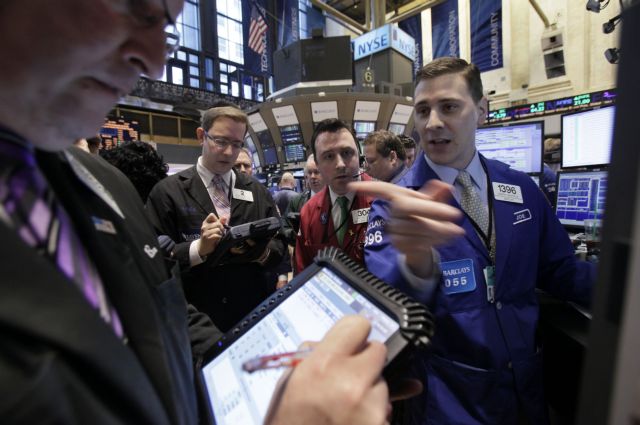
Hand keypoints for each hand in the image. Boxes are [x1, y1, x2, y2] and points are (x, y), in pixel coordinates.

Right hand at [198, 213, 227, 256]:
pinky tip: (217, 239)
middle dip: (221, 228)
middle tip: (220, 233)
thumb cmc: (210, 236)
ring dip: (220, 234)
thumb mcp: (213, 228)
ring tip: (218, 236)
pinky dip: (219, 238)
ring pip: (218, 229)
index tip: (217, 225)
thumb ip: (219, 222)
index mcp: (205, 222)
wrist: (203, 247)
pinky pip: (217, 235)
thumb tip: (225, 217)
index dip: (217, 219)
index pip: (211, 215)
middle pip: (218, 223)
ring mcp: (205, 232)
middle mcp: (204, 226)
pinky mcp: (207, 238)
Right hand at [265, 316, 389, 424]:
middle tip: (350, 377)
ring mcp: (370, 407)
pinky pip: (385, 410)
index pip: (358, 326)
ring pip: (383, 383)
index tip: (351, 343)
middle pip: (378, 351)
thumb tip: (333, 342)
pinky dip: (373, 416)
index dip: (354, 334)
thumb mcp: (290, 382)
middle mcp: (351, 381)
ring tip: (345, 410)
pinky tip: (353, 423)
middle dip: (366, 362)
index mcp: (324, 364)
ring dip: (370, 392)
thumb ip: (313, 356)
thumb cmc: (289, 421)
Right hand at [349, 180, 463, 277]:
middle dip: (431, 210)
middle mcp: (393, 211)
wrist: (423, 243)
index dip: (369, 187)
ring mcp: (394, 229)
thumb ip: (438, 195)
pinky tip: (445, 237)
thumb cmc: (425, 216)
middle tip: (455, 213)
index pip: (382, 190)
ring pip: (415, 226)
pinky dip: (435, 240)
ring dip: (439, 229)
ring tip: (456, 229)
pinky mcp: (399, 244)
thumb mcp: (433, 203)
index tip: (351, 185)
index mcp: (399, 196)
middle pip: (406, 207)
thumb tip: (446, 186)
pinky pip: (416, 242)